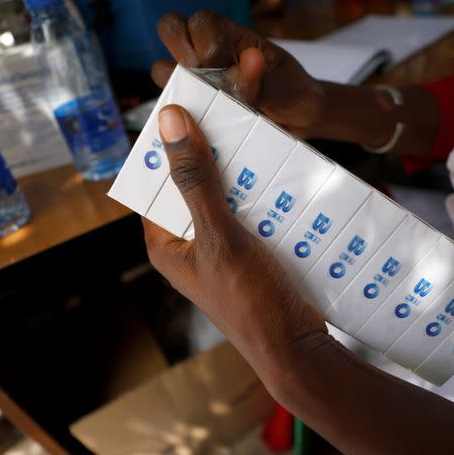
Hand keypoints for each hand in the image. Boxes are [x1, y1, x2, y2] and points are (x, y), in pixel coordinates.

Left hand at [142, 104, 327, 371]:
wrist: (297, 349)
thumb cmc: (250, 301)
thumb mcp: (219, 235)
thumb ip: (195, 180)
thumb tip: (170, 122)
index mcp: (165, 243)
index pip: (156, 182)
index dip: (168, 145)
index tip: (189, 105)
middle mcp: (189, 243)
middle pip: (194, 184)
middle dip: (213, 153)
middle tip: (232, 114)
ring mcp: (222, 247)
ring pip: (227, 193)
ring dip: (243, 170)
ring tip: (260, 136)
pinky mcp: (252, 250)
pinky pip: (253, 210)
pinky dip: (265, 192)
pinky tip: (283, 170)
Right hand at [151, 11, 325, 137]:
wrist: (298, 120)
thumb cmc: (293, 92)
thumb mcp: (284, 87)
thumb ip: (263, 80)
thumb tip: (247, 60)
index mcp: (232, 36)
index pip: (201, 21)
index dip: (205, 42)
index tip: (225, 66)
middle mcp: (208, 52)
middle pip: (171, 29)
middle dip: (182, 54)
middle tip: (204, 82)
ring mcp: (198, 79)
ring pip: (164, 70)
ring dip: (179, 88)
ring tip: (205, 108)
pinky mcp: (194, 106)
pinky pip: (172, 105)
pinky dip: (178, 116)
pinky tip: (199, 128)